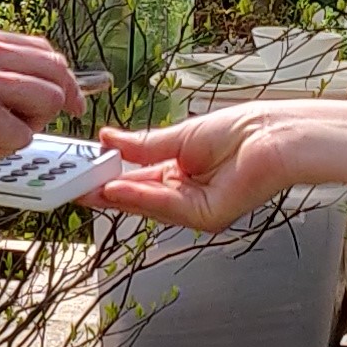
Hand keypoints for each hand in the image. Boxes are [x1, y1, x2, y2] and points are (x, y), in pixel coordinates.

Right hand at [90, 105, 331, 231]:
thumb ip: (141, 145)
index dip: (110, 177)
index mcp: (181, 173)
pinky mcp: (207, 216)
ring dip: (117, 196)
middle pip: (139, 197)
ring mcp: (197, 209)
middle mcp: (187, 195)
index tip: (84, 174)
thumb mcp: (179, 136)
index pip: (138, 180)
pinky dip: (140, 197)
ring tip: (87, 187)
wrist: (273, 136)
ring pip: (148, 205)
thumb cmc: (242, 130)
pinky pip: (166, 207)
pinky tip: (118, 188)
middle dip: (106, 192)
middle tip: (74, 186)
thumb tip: (109, 139)